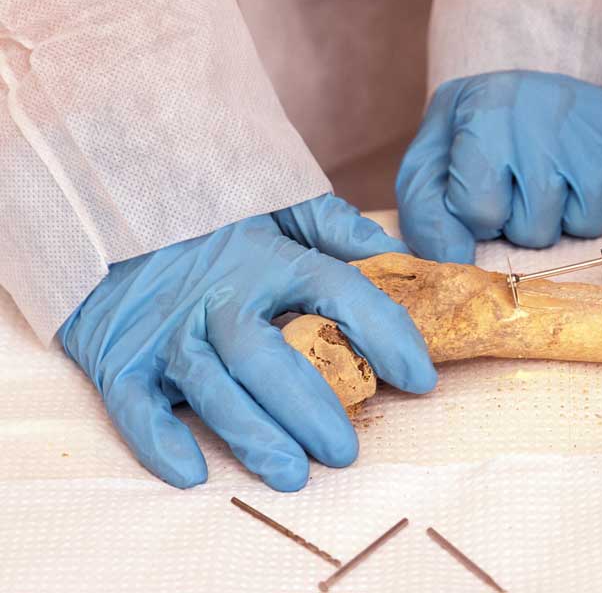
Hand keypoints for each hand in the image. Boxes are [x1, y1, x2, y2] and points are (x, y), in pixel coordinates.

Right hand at [59, 195, 435, 489]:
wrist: (104, 207)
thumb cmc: (208, 218)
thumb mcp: (278, 204)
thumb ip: (337, 228)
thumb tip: (398, 256)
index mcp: (268, 257)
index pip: (338, 291)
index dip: (384, 333)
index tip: (419, 378)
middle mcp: (220, 295)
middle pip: (268, 355)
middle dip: (310, 406)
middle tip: (344, 452)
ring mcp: (168, 328)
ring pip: (211, 386)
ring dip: (251, 434)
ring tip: (292, 474)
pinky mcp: (120, 355)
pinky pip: (135, 403)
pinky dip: (159, 440)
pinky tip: (192, 474)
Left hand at [396, 70, 601, 261]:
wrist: (528, 94)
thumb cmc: (476, 139)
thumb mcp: (430, 168)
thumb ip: (429, 220)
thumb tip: (454, 265)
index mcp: (486, 111)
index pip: (482, 212)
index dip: (480, 214)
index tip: (482, 184)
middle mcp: (547, 111)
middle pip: (536, 229)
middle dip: (525, 221)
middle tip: (523, 181)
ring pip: (586, 225)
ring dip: (568, 216)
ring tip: (557, 177)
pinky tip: (590, 173)